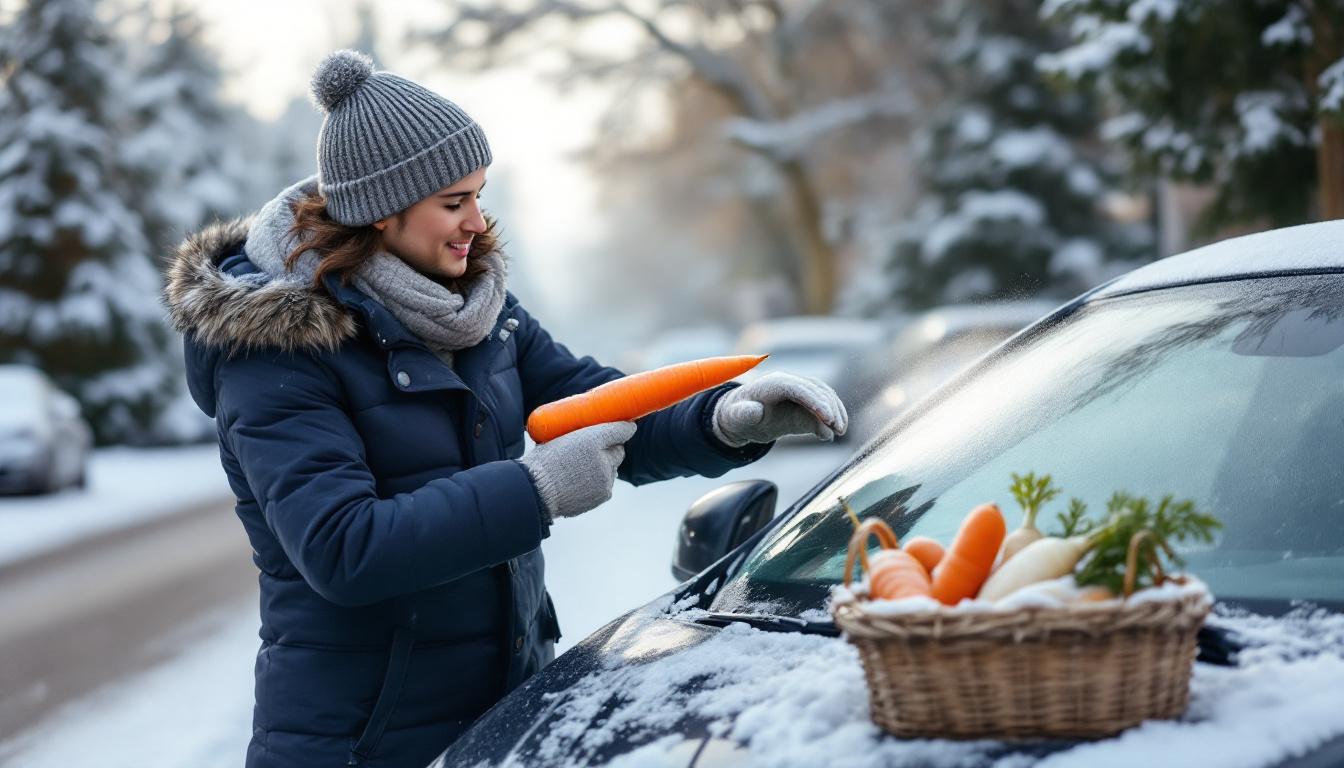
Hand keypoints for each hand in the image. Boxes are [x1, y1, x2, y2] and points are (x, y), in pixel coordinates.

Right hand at [518, 421, 636, 520]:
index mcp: (592, 439)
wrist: (537, 491)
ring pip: (612, 468)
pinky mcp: (605, 493)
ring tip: (580, 470)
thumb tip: (588, 430)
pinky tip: (580, 483)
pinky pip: (606, 484)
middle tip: (595, 449)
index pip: (620, 430)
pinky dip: (598, 483)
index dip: (621, 428)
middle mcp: (604, 458)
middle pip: (618, 451)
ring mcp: (606, 478)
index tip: (624, 426)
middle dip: (610, 449)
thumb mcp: (556, 436)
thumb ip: (577, 434)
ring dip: (603, 467)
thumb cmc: (542, 462)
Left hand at [711, 372, 847, 446]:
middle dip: (830, 408)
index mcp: (774, 383)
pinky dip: (831, 417)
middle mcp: (790, 383)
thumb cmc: (737, 415)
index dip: (815, 401)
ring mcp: (799, 392)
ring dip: (835, 411)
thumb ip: (744, 413)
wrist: (741, 416)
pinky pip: (823, 406)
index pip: (800, 388)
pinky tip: (832, 433)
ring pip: (824, 396)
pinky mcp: (804, 404)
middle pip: (816, 390)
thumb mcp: (736, 416)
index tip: (827, 418)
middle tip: (838, 428)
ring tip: (840, 430)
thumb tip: (756, 410)